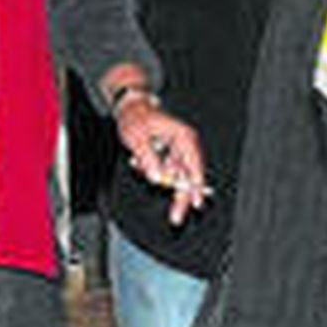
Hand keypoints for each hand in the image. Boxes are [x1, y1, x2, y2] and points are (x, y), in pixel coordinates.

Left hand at [114, 98, 208, 226]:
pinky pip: (167, 172)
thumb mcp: (137, 139)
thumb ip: (148, 159)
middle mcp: (185, 144)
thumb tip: (157, 178)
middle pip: (189, 176)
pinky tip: (139, 161)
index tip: (194, 201)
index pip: (194, 164)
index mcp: (183, 136)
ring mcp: (179, 150)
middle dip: (181, 197)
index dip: (195, 185)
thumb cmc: (136, 118)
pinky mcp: (171, 155)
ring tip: (138, 162)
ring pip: (176, 177)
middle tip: (176, 217)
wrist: (131, 109)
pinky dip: (154, 172)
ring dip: (159, 178)